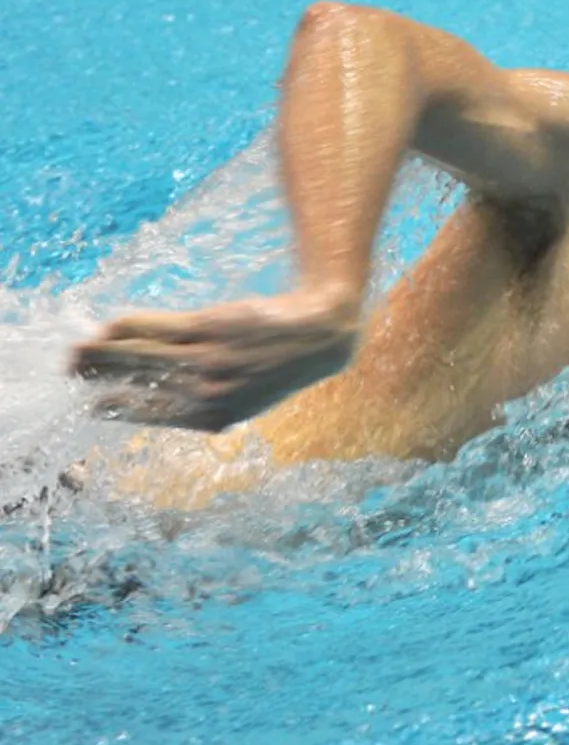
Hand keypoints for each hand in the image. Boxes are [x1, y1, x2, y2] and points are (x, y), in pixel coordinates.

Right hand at [70, 290, 359, 432]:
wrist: (320, 337)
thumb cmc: (276, 367)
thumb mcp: (242, 398)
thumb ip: (199, 405)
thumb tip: (147, 404)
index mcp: (213, 418)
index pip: (147, 414)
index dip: (114, 407)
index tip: (94, 402)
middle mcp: (206, 392)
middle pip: (133, 382)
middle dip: (96, 376)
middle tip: (72, 370)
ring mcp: (206, 358)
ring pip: (136, 353)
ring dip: (99, 350)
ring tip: (79, 351)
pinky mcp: (209, 327)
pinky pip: (153, 327)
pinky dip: (126, 326)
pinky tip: (111, 327)